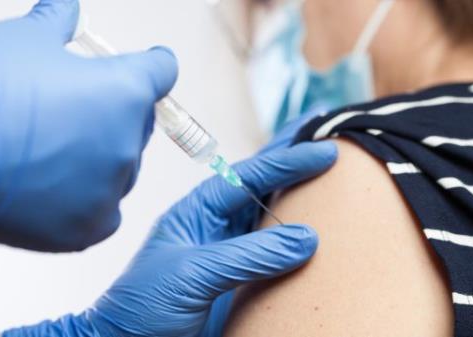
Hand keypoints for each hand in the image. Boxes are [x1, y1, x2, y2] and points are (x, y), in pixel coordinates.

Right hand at [0, 0, 177, 250]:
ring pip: (121, 168)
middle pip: (139, 123)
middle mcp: (129, 142)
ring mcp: (112, 189)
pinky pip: (103, 210)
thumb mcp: (23, 40)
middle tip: (75, 112)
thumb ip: (58, 21)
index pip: (162, 72)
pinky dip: (86, 199)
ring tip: (52, 152)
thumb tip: (67, 9)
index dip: (154, 65)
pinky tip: (53, 188)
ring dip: (100, 158)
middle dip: (117, 114)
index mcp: (126, 91)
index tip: (152, 65)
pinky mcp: (91, 227)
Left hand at [3, 140, 337, 336]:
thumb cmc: (141, 308)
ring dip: (302, 197)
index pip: (250, 176)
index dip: (288, 160)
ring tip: (331, 175)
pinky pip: (278, 255)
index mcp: (199, 211)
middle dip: (295, 160)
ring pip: (274, 216)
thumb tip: (306, 238)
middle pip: (264, 186)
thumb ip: (247, 255)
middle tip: (328, 137)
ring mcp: (232, 253)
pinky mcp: (242, 282)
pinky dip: (301, 242)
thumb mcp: (192, 274)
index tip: (325, 151)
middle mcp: (218, 226)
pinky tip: (320, 231)